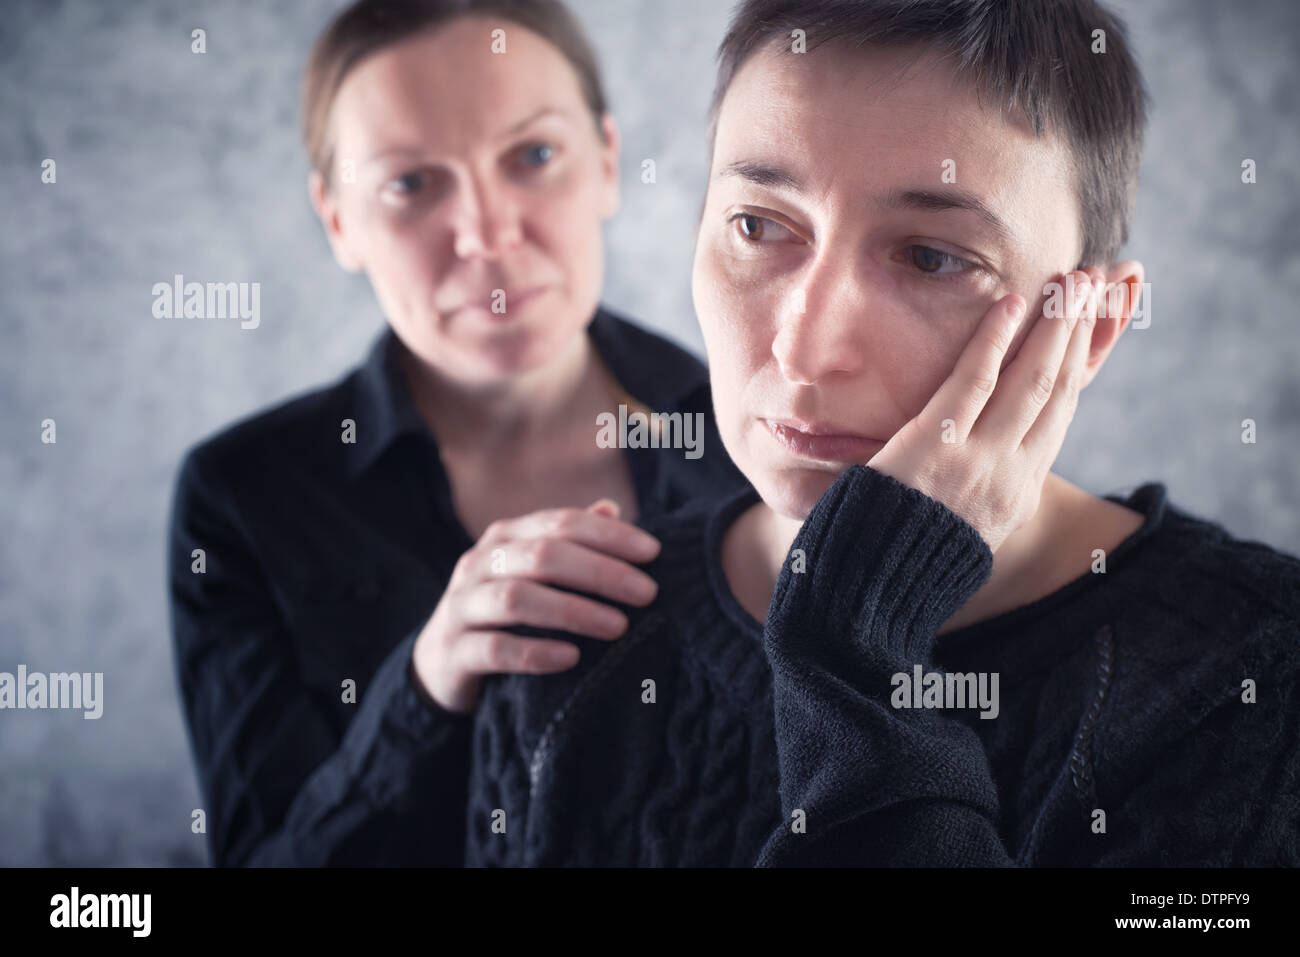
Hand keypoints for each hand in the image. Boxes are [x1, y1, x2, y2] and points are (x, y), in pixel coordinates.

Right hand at [411, 499, 660, 714]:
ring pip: (518, 599)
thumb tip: (612, 507)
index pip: (560, 522)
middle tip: (647, 593)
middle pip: (543, 556)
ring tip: (618, 626)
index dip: (608, 534)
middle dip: (600, 572)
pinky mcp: (453, 650)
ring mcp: (461, 606)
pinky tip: (572, 658)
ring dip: (573, 611)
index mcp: (504, 538)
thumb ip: (567, 540)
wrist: (440, 663)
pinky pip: (495, 648)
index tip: (653, 552)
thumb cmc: (501, 611)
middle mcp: (479, 563)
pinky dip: (536, 652)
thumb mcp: (530, 571)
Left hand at [866, 267, 1104, 553]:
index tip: (1096, 322)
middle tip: (1092, 283)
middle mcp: (1011, 476)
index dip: (1083, 362)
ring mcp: (977, 461)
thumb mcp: (959, 532)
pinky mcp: (936, 447)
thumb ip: (981, 495)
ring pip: (1032, 380)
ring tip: (1070, 280)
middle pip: (1058, 389)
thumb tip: (992, 471)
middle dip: (1080, 331)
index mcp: (1017, 496)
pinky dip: (997, 339)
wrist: (866, 595)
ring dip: (1055, 324)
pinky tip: (1012, 303)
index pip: (1062, 414)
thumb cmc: (897, 560)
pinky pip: (975, 381)